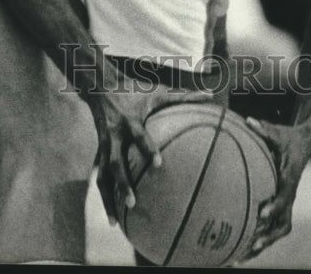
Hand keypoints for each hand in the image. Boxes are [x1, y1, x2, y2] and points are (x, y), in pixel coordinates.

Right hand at [92, 84, 212, 225]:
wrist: (100, 88)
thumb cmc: (134, 90)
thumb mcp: (157, 91)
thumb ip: (182, 95)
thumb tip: (210, 94)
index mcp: (130, 120)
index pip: (138, 135)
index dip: (147, 148)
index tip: (159, 163)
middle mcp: (114, 136)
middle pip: (115, 162)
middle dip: (123, 182)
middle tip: (133, 202)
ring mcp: (105, 147)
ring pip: (104, 176)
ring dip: (110, 199)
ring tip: (117, 222)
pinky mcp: (100, 155)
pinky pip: (101, 179)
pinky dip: (106, 199)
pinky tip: (114, 220)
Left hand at [242, 119, 310, 258]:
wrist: (304, 142)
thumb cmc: (288, 137)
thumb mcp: (279, 131)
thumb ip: (265, 128)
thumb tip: (248, 120)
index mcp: (290, 179)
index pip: (285, 196)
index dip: (274, 206)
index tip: (262, 214)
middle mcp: (290, 195)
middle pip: (283, 222)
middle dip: (268, 236)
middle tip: (251, 246)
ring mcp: (287, 202)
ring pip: (278, 229)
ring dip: (263, 243)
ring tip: (241, 257)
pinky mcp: (282, 205)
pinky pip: (273, 226)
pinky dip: (260, 237)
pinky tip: (241, 247)